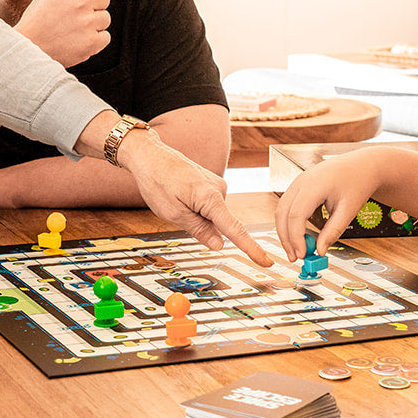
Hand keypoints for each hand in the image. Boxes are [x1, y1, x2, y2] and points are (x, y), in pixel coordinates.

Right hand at [16, 0, 110, 66]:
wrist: (28, 50)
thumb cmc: (36, 21)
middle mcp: (78, 1)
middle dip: (94, 5)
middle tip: (80, 15)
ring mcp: (86, 22)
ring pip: (105, 18)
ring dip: (95, 24)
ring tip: (77, 30)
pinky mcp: (91, 42)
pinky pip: (105, 37)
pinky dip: (96, 40)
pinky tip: (81, 40)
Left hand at [115, 132, 270, 265]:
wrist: (150, 155)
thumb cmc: (157, 182)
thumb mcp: (173, 213)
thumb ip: (199, 230)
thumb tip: (219, 245)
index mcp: (211, 198)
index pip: (235, 230)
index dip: (251, 249)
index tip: (267, 262)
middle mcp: (220, 189)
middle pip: (219, 223)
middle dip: (200, 226)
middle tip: (175, 208)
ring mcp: (217, 184)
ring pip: (212, 215)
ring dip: (195, 215)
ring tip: (175, 197)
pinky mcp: (212, 183)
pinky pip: (209, 205)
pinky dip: (196, 207)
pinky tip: (180, 194)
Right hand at [273, 148, 393, 261]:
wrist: (362, 165)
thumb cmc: (357, 182)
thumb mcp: (349, 210)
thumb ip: (333, 231)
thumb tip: (321, 250)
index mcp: (314, 185)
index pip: (295, 215)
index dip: (296, 238)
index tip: (303, 254)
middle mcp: (301, 181)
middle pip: (282, 214)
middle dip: (286, 238)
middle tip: (295, 257)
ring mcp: (297, 182)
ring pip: (280, 210)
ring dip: (285, 231)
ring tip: (296, 249)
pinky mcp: (298, 186)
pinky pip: (286, 206)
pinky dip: (289, 222)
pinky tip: (299, 236)